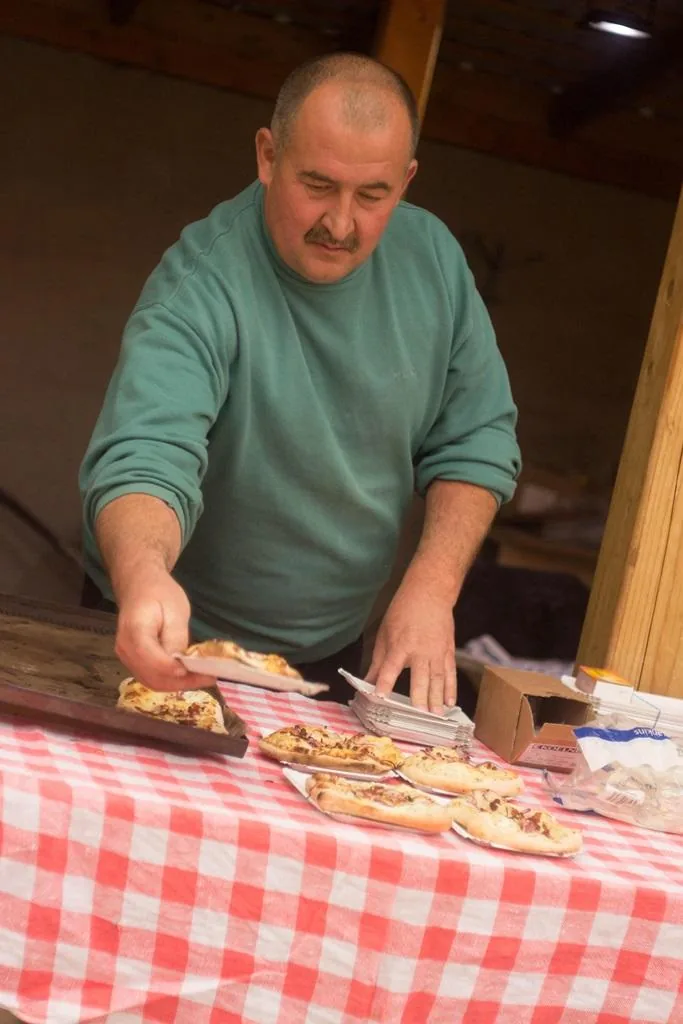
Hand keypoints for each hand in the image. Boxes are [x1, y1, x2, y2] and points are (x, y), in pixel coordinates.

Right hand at [114, 564, 213, 691]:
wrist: (138, 586)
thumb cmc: (158, 593)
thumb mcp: (175, 609)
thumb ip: (176, 637)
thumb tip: (180, 664)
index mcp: (134, 632)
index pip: (152, 660)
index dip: (175, 670)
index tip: (200, 673)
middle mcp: (125, 650)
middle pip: (153, 677)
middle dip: (183, 682)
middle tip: (210, 677)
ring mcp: (126, 658)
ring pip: (153, 682)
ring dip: (179, 685)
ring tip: (204, 678)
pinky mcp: (133, 662)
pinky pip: (152, 678)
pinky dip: (172, 681)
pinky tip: (191, 676)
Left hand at [366, 582, 456, 713]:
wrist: (430, 593)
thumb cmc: (403, 612)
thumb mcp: (384, 633)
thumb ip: (378, 661)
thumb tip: (366, 681)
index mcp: (400, 645)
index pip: (391, 668)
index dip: (385, 683)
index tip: (380, 698)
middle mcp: (420, 650)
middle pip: (419, 678)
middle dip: (419, 698)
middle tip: (419, 717)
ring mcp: (437, 652)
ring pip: (437, 679)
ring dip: (437, 699)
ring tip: (436, 716)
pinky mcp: (448, 651)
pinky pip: (450, 673)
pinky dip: (451, 688)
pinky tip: (450, 702)